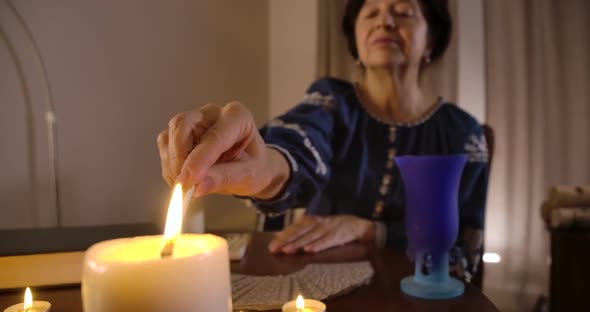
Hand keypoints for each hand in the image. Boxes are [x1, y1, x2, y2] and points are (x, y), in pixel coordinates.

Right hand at [157, 102, 288, 197]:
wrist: (250, 166)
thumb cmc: (254, 166)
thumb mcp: (248, 175)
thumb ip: (223, 178)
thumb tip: (196, 187)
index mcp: (237, 116)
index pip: (214, 135)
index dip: (200, 159)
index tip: (190, 180)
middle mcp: (213, 113)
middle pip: (183, 125)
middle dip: (180, 157)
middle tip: (184, 184)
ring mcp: (194, 121)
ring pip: (170, 136)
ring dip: (173, 164)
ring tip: (187, 185)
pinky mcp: (181, 134)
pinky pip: (166, 147)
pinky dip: (169, 166)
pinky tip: (183, 180)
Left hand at [268, 215, 374, 253]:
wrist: (359, 226)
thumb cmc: (335, 227)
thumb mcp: (317, 226)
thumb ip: (300, 230)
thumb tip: (280, 234)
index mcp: (312, 221)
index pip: (295, 228)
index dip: (283, 236)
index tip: (271, 245)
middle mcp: (318, 224)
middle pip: (300, 232)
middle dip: (286, 240)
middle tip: (274, 249)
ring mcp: (328, 229)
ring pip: (310, 237)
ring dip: (298, 243)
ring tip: (287, 250)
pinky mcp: (337, 235)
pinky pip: (326, 241)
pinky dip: (318, 245)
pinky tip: (309, 250)